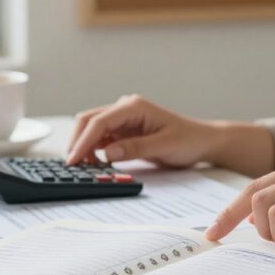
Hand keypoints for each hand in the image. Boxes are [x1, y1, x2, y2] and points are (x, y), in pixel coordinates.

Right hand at [66, 95, 218, 166]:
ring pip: (92, 130)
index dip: (83, 141)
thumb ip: (135, 148)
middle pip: (89, 121)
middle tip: (72, 165)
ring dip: (85, 147)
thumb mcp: (164, 145)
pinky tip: (95, 164)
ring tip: (84, 168)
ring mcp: (122, 119)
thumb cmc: (188, 140)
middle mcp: (125, 109)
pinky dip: (94, 151)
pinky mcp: (123, 131)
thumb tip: (107, 153)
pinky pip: (101, 139)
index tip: (74, 159)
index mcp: (134, 106)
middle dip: (78, 142)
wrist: (202, 141)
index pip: (99, 121)